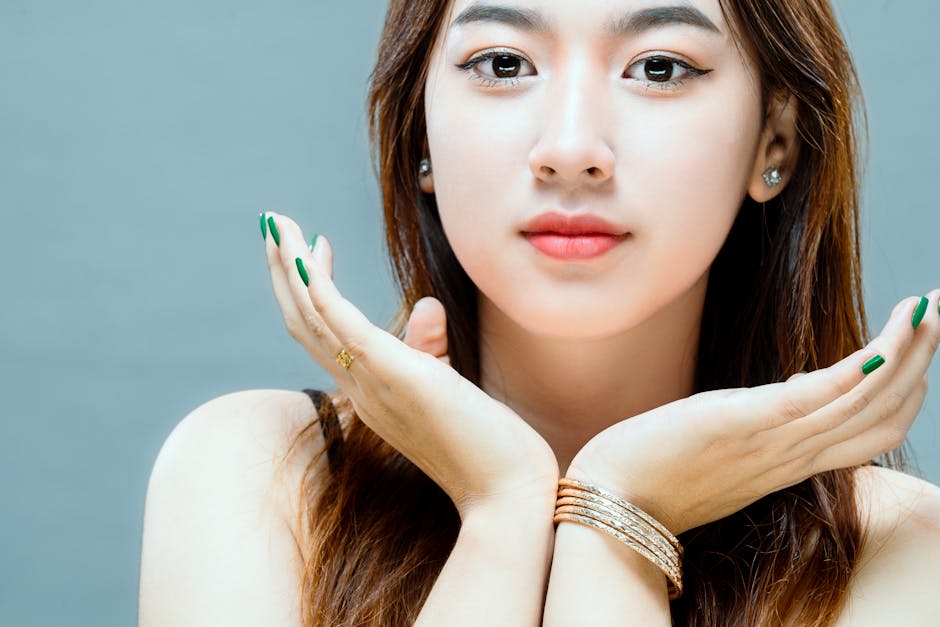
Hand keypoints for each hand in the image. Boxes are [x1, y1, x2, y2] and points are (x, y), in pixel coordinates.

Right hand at [261, 212, 558, 516]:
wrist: (507, 493)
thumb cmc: (485, 446)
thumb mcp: (449, 386)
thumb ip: (431, 346)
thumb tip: (427, 305)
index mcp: (368, 393)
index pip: (322, 336)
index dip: (308, 291)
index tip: (312, 249)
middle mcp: (359, 388)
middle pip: (302, 323)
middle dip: (283, 271)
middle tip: (273, 225)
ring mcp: (372, 383)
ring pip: (310, 317)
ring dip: (289, 266)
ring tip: (277, 224)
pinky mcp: (396, 374)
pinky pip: (341, 324)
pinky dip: (316, 286)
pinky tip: (304, 251)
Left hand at [568, 292, 939, 534]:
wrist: (611, 503)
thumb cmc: (657, 472)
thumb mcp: (722, 447)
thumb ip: (761, 426)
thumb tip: (786, 392)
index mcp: (790, 461)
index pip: (871, 430)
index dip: (907, 389)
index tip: (921, 343)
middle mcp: (793, 456)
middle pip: (884, 413)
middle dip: (923, 360)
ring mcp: (772, 443)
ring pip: (865, 402)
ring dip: (908, 353)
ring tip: (929, 308)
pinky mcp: (742, 425)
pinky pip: (819, 400)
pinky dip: (863, 370)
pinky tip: (889, 340)